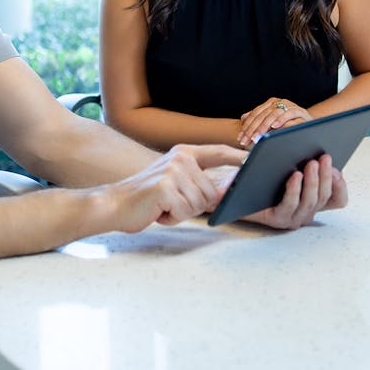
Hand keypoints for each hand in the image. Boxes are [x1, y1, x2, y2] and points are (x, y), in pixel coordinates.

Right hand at [106, 144, 245, 232]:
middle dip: (193, 205)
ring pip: (199, 203)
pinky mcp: (165, 187)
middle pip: (211, 192)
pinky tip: (157, 211)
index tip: (255, 158)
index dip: (238, 156)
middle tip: (170, 203)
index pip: (218, 152)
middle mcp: (180, 158)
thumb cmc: (147, 197)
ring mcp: (172, 171)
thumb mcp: (174, 182)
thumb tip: (222, 192)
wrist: (115, 204)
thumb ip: (197, 182)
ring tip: (163, 205)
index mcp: (184, 153)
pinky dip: (171, 218)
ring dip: (182, 212)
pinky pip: (184, 211)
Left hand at [237, 97, 312, 146]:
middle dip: (253, 129)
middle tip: (246, 141)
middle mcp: (279, 102)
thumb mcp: (272, 122)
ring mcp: (290, 106)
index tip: (240, 138)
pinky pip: (290, 114)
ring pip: (273, 114)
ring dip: (264, 126)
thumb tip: (242, 117)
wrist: (310, 126)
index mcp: (270, 103)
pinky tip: (275, 126)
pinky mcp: (300, 111)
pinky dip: (282, 120)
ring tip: (257, 136)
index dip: (246, 126)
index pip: (255, 114)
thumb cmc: (288, 125)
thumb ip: (259, 119)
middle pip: (262, 115)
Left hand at [243, 154, 347, 229]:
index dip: (340, 186)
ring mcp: (292, 217)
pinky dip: (295, 190)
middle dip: (326, 176)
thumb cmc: (263, 178)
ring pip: (310, 202)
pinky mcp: (277, 219)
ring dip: (313, 181)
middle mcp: (305, 212)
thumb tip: (322, 154)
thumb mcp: (287, 168)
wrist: (234, 190)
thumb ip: (306, 164)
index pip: (336, 200)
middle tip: (325, 157)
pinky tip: (295, 175)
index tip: (339, 170)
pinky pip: (290, 204)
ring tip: (312, 163)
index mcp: (312, 201)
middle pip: (323, 197)